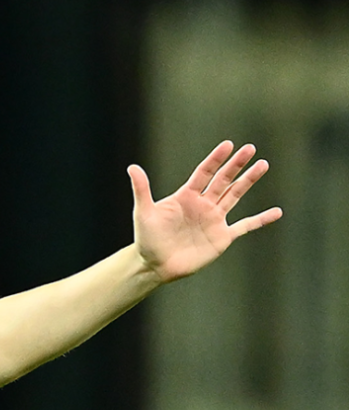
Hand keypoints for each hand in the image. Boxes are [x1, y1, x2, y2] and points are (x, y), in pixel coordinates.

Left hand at [128, 140, 282, 281]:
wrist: (156, 265)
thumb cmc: (147, 239)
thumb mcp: (143, 212)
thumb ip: (142, 189)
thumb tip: (131, 167)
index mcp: (186, 196)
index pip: (204, 173)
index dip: (215, 159)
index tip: (228, 144)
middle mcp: (203, 205)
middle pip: (223, 180)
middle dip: (236, 165)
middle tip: (250, 148)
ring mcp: (214, 220)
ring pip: (235, 196)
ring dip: (248, 181)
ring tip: (263, 165)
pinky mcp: (222, 237)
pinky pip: (245, 226)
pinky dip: (261, 220)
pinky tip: (277, 212)